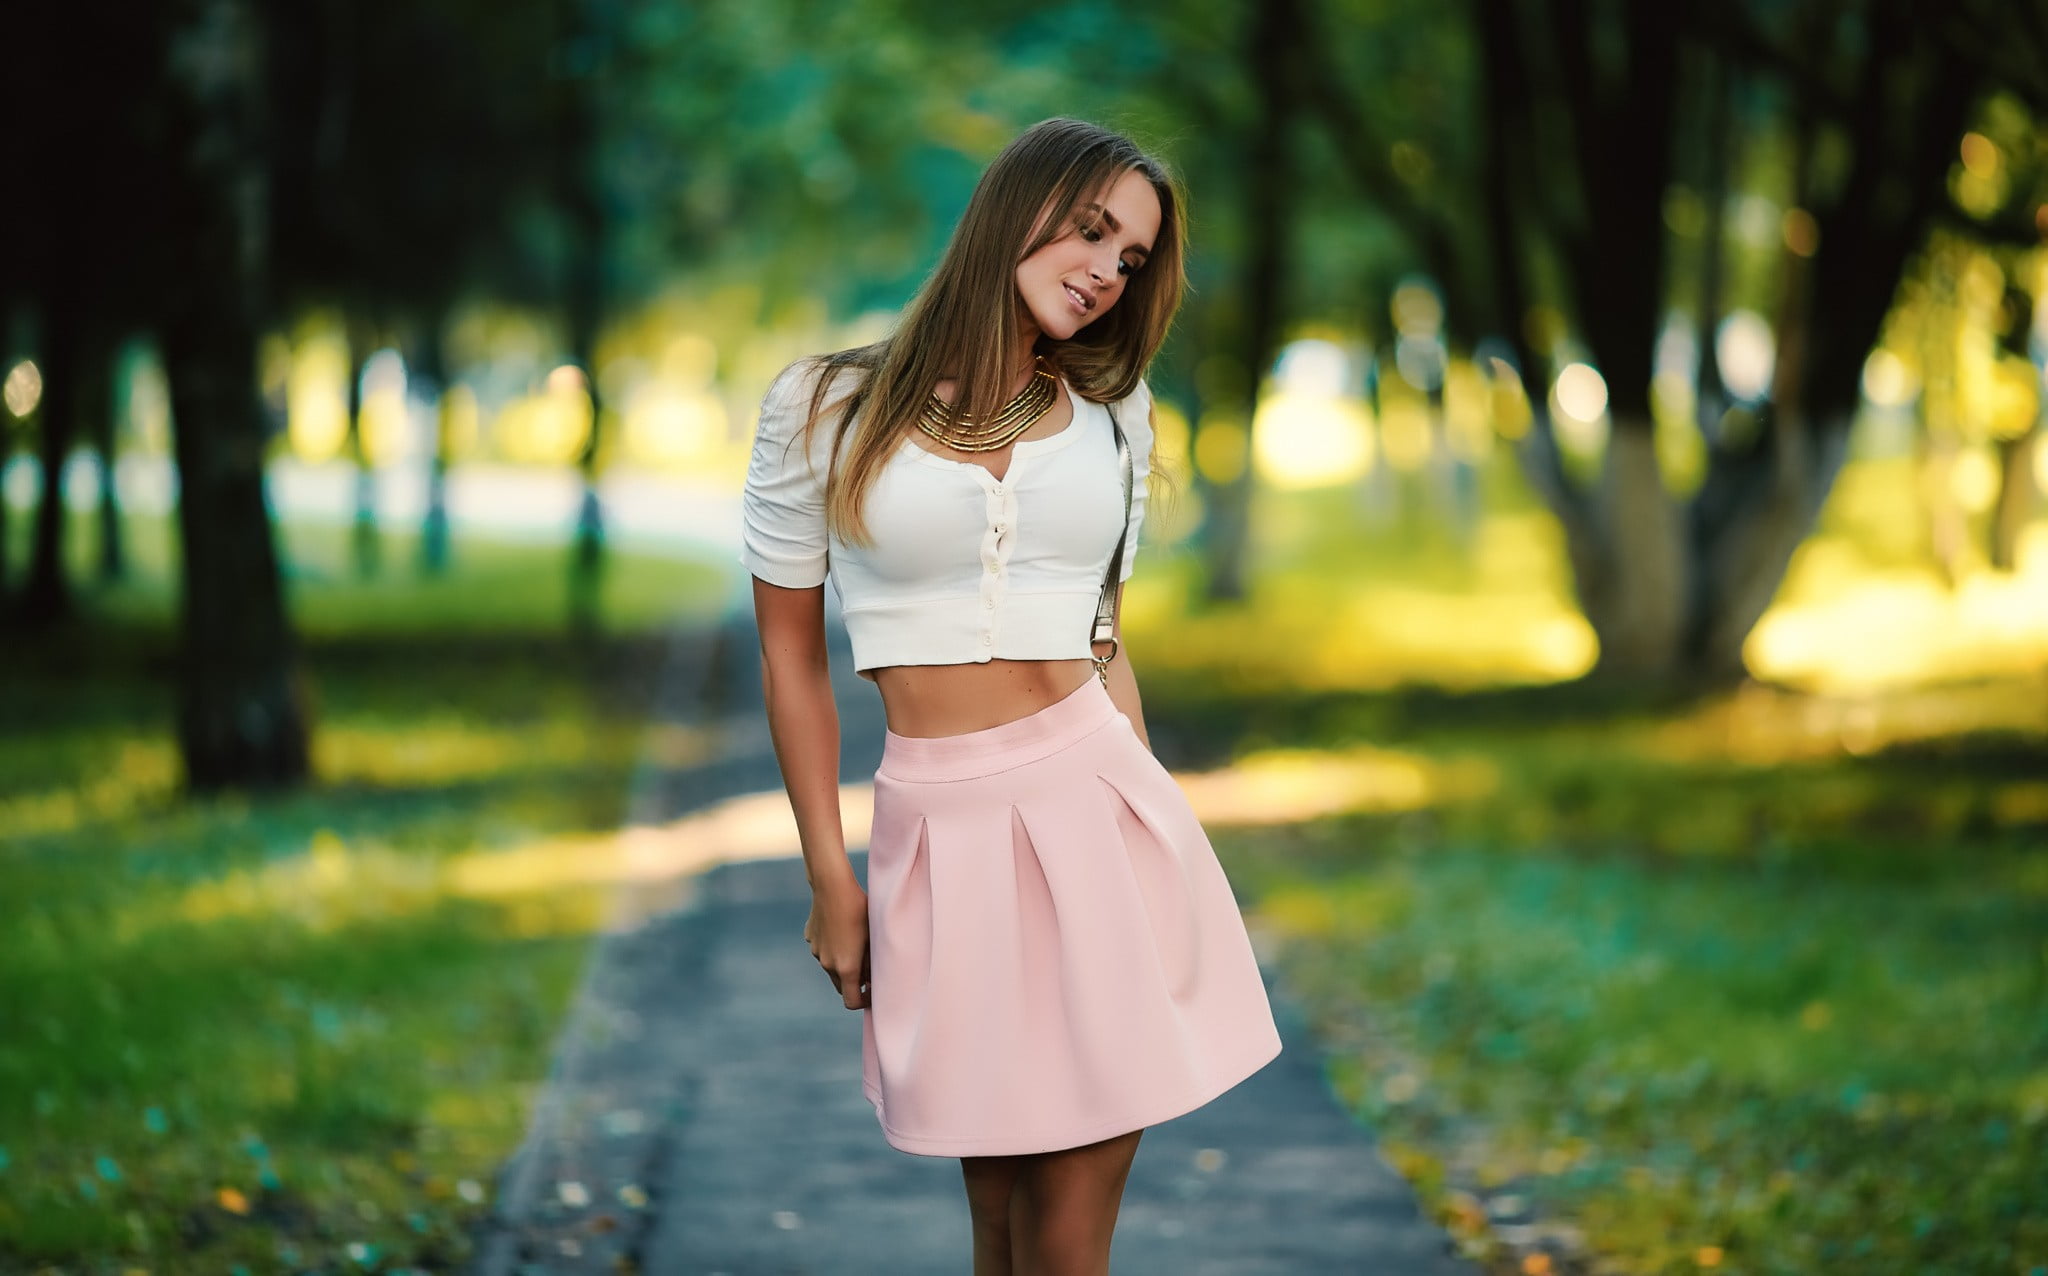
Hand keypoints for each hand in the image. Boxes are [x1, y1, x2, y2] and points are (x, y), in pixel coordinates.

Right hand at [804, 877, 870, 1009]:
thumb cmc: (860, 910)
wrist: (832, 886)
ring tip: (856, 943)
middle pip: (841, 986)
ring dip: (843, 964)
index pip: (852, 1001)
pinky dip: (833, 948)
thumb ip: (873, 962)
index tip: (874, 991)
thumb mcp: (873, 936)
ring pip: (832, 967)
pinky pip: (823, 950)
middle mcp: (828, 964)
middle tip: (869, 968)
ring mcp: (817, 952)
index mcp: (846, 968)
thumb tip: (873, 977)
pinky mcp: (811, 938)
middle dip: (855, 983)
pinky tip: (841, 928)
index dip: (864, 1001)